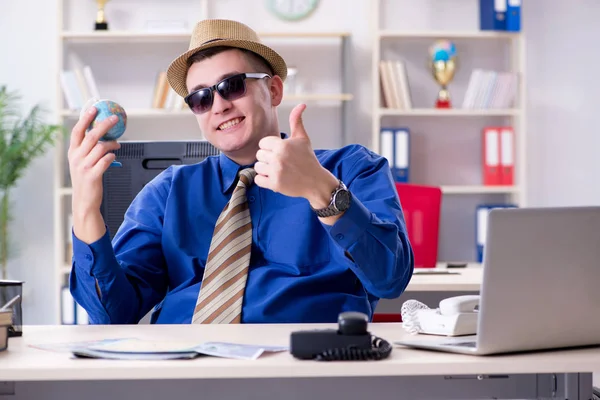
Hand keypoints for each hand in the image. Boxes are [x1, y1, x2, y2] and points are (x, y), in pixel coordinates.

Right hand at [68, 105, 119, 228]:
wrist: (84, 201)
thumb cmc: (86, 180)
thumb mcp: (81, 162)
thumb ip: (88, 149)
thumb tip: (102, 134)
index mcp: (72, 152)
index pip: (77, 131)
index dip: (85, 118)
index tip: (93, 108)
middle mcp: (76, 158)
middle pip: (91, 136)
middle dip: (104, 124)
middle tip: (115, 118)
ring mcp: (83, 167)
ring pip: (101, 148)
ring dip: (112, 144)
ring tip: (117, 145)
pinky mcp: (93, 176)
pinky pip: (106, 161)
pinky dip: (112, 157)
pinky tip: (114, 157)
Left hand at [254, 104, 337, 207]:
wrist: (316, 181)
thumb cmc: (308, 159)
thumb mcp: (302, 138)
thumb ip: (297, 121)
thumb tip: (302, 104)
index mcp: (282, 145)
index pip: (263, 143)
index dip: (270, 147)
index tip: (280, 152)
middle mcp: (278, 158)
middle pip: (259, 155)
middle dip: (268, 159)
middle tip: (280, 162)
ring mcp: (276, 172)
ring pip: (257, 167)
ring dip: (265, 169)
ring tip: (278, 170)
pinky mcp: (274, 185)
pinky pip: (258, 179)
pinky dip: (264, 180)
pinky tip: (275, 178)